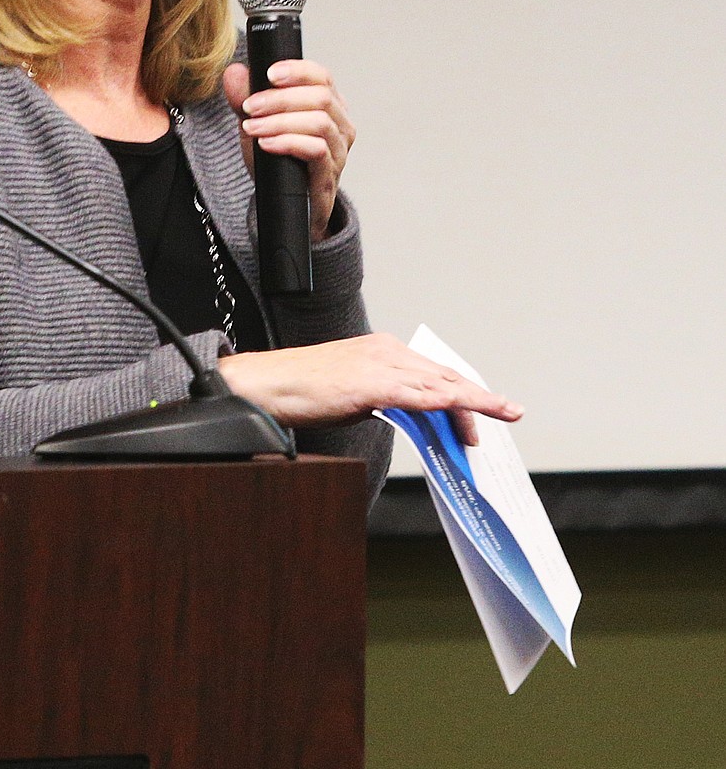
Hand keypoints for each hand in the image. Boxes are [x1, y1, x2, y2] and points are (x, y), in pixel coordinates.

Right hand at [217, 333, 522, 445]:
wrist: (266, 384)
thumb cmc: (299, 389)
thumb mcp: (352, 391)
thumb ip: (384, 399)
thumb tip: (410, 418)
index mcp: (381, 349)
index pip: (433, 371)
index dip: (462, 390)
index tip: (481, 409)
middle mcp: (386, 350)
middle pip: (444, 375)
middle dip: (477, 397)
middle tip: (503, 417)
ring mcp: (379, 365)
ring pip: (440, 382)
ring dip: (475, 400)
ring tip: (502, 412)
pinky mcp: (370, 383)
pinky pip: (418, 394)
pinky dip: (446, 402)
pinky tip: (466, 409)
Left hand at [223, 60, 354, 240]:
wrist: (284, 205)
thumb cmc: (278, 162)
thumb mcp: (256, 125)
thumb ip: (244, 99)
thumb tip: (234, 71)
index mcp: (329, 106)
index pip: (322, 77)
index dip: (298, 71)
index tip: (269, 74)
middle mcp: (340, 126)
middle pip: (321, 97)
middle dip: (280, 99)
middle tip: (249, 107)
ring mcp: (338, 152)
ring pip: (319, 123)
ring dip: (281, 121)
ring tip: (252, 127)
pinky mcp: (329, 176)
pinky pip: (317, 151)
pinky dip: (288, 143)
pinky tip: (266, 144)